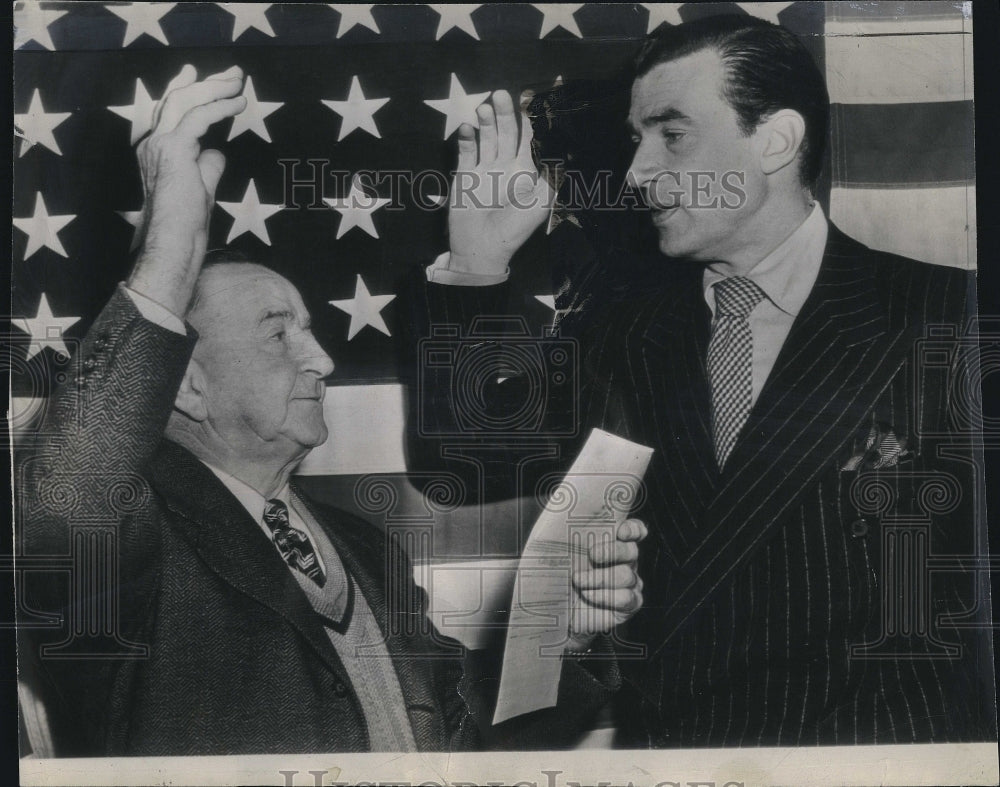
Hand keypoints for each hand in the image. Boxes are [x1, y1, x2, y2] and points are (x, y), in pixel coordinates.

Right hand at [127, 64, 246, 315]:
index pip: (168, 111)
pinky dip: (220, 106)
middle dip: (205, 81)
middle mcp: (151, 143)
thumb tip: (218, 153)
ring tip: (239, 82)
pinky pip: (199, 117)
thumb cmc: (187, 225)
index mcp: (154, 151)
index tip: (198, 73)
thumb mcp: (201, 188)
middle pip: (176, 99)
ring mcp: (159, 144)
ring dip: (215, 87)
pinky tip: (238, 103)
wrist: (174, 242)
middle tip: (231, 72)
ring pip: (185, 101)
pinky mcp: (174, 149)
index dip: (184, 89)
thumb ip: (207, 167)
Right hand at [447, 89, 553, 276]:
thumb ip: (552, 175)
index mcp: (528, 172)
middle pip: (509, 132)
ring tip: (484, 107)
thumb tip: (567, 147)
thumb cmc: (514, 230)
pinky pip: (466, 151)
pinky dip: (466, 138)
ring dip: (487, 121)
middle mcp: (508, 167)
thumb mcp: (540, 203)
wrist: (481, 250)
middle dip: (507, 113)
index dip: (537, 116)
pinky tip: (467, 128)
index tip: (539, 93)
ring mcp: (486, 170)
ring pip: (488, 137)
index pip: (535, 138)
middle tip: (502, 94)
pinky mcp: (465, 176)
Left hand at [565, 518, 647, 653]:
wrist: (554, 607)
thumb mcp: (558, 545)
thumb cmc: (555, 572)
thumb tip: (574, 501)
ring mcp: (628, 583)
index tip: (620, 531)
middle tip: (592, 554)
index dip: (632, 529)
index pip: (632, 530)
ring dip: (600, 578)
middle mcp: (623, 561)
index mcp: (611, 542)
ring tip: (578, 581)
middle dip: (613, 551)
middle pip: (631, 550)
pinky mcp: (628, 604)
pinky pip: (627, 598)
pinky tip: (588, 595)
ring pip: (627, 575)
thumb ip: (572, 526)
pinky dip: (606, 596)